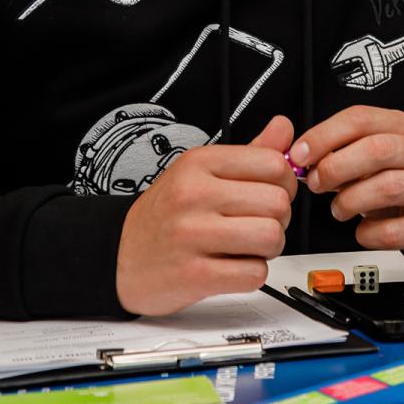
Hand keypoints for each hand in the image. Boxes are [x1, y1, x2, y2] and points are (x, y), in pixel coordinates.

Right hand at [115, 114, 296, 315]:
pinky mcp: (192, 274)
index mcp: (198, 164)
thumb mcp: (200, 173)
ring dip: (268, 249)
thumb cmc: (166, 214)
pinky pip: (254, 274)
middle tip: (257, 224)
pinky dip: (251, 274)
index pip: (273, 164)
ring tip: (246, 246)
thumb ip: (249, 153)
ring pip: (271, 238)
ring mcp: (191, 235)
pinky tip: (231, 267)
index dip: (284, 183)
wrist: (118, 256)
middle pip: (277, 204)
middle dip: (279, 219)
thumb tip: (284, 129)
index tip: (271, 193)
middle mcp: (193, 195)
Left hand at [292, 107, 403, 273]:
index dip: (324, 136)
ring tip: (339, 209)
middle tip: (316, 184)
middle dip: (336, 167)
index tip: (299, 155)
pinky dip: (369, 234)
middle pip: (377, 149)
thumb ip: (344, 153)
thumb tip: (303, 158)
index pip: (361, 119)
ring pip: (388, 187)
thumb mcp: (380, 159)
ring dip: (350, 201)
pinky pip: (395, 230)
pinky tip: (365, 230)